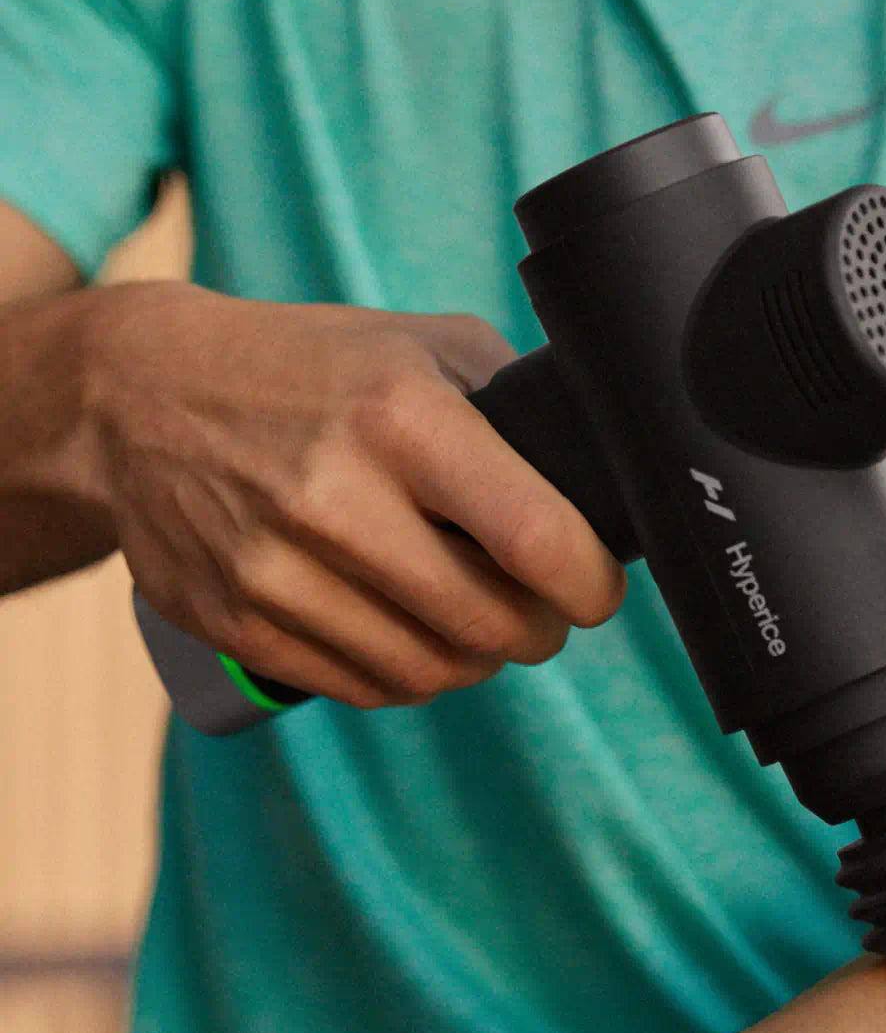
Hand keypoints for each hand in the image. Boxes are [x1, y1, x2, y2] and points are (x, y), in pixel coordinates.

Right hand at [84, 282, 626, 707]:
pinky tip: (416, 637)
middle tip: (546, 608)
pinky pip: (364, 688)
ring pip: (431, 671)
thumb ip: (513, 400)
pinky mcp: (239, 623)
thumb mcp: (420, 345)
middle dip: (542, 629)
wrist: (139, 396)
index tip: (599, 586)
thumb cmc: (306, 367)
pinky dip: (412, 677)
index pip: (536, 538)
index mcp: (400, 418)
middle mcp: (336, 500)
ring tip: (480, 623)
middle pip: (491, 624)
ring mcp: (277, 572)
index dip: (591, 582)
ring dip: (478, 660)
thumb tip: (594, 473)